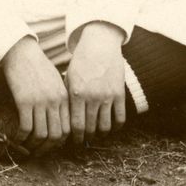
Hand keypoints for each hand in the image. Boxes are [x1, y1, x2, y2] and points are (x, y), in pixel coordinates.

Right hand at [0, 35, 70, 146]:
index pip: (68, 127)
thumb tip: (57, 119)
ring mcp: (40, 102)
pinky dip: (22, 137)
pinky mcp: (24, 101)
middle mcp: (54, 101)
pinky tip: (17, 138)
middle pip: (56, 134)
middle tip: (39, 152)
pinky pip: (26, 127)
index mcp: (64, 97)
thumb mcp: (55, 81)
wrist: (20, 51)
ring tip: (27, 149)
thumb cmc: (37, 65)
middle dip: (48, 148)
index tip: (51, 146)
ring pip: (41, 134)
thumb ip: (59, 98)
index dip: (60, 141)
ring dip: (34, 146)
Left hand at [65, 23, 129, 143]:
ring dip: (101, 134)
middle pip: (90, 128)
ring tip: (97, 134)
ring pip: (105, 126)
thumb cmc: (81, 61)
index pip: (76, 124)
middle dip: (87, 137)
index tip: (75, 142)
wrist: (100, 44)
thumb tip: (65, 120)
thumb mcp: (69, 78)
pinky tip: (111, 127)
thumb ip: (68, 98)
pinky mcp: (120, 94)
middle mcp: (92, 97)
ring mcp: (107, 96)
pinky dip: (116, 127)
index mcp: (76, 93)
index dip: (75, 137)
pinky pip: (120, 118)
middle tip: (85, 140)